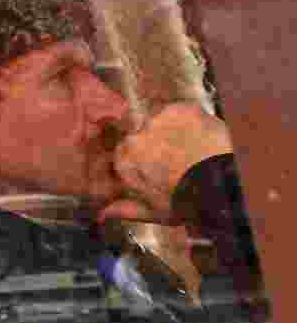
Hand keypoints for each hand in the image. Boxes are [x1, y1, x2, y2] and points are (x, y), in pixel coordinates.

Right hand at [100, 103, 231, 223]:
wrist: (218, 185)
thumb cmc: (186, 202)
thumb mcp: (153, 212)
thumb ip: (125, 209)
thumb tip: (104, 213)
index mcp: (126, 161)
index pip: (126, 153)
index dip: (143, 160)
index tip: (157, 168)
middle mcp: (136, 136)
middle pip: (143, 135)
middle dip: (157, 144)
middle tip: (179, 160)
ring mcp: (158, 120)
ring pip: (161, 121)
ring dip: (172, 131)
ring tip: (193, 148)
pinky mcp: (181, 109)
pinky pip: (182, 111)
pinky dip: (190, 120)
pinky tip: (201, 136)